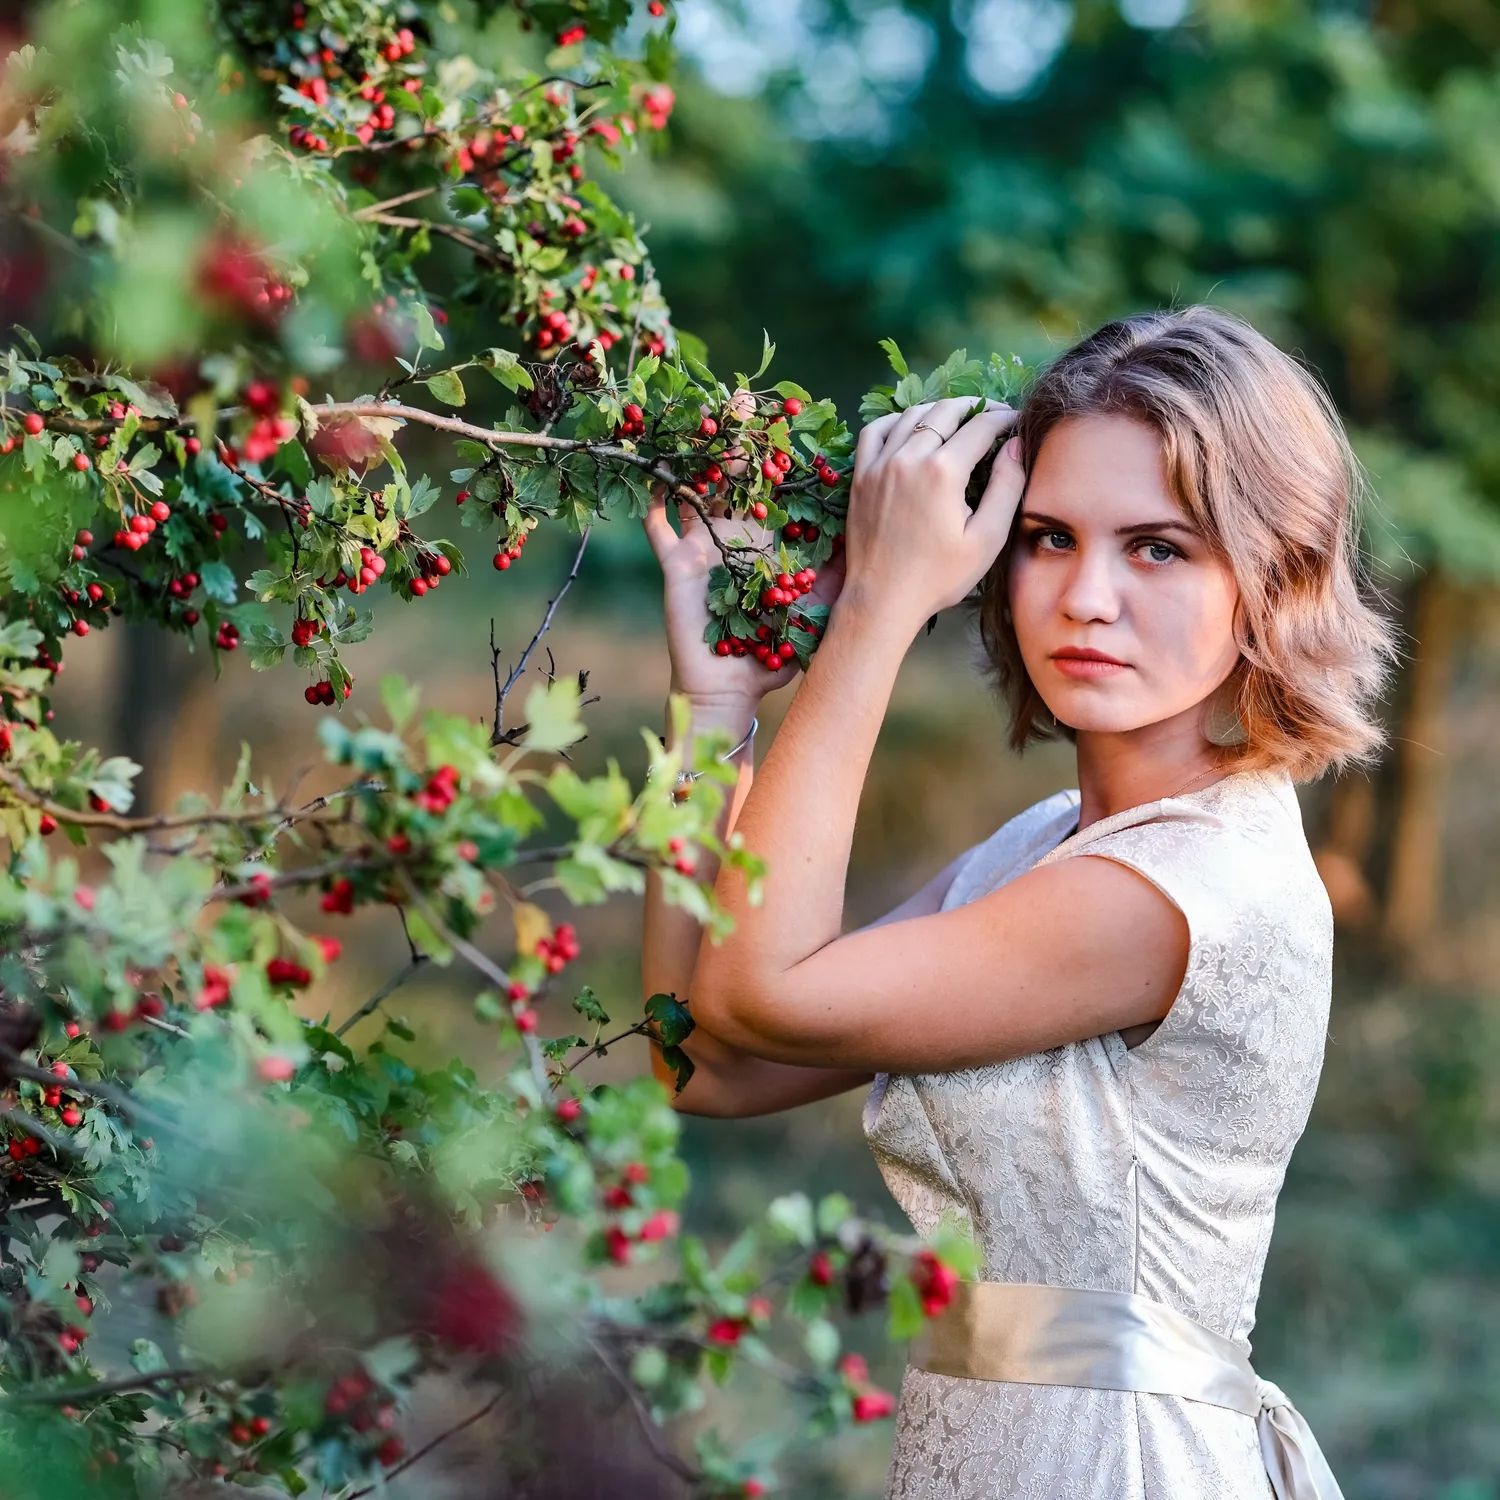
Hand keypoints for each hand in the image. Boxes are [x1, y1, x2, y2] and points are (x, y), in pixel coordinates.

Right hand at [641, 389, 847, 702]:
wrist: (729, 691)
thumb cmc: (771, 657)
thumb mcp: (812, 610)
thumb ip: (836, 577)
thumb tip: (871, 542)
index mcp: (763, 542)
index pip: (770, 490)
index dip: (776, 457)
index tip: (789, 420)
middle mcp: (730, 537)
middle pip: (732, 479)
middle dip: (738, 442)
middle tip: (744, 401)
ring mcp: (700, 548)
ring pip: (698, 493)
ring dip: (701, 461)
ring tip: (708, 427)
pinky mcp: (675, 566)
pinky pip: (659, 531)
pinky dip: (656, 508)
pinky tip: (659, 482)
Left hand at [844, 397, 1023, 621]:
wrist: (883, 599)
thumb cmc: (938, 577)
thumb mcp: (986, 539)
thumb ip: (1007, 488)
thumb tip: (1015, 447)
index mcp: (943, 471)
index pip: (981, 427)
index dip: (1004, 418)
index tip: (1015, 421)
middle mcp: (908, 457)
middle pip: (946, 411)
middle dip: (974, 407)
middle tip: (991, 414)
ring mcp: (879, 464)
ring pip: (911, 415)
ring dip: (938, 410)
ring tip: (956, 417)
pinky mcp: (860, 476)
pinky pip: (874, 431)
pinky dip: (895, 420)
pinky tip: (909, 427)